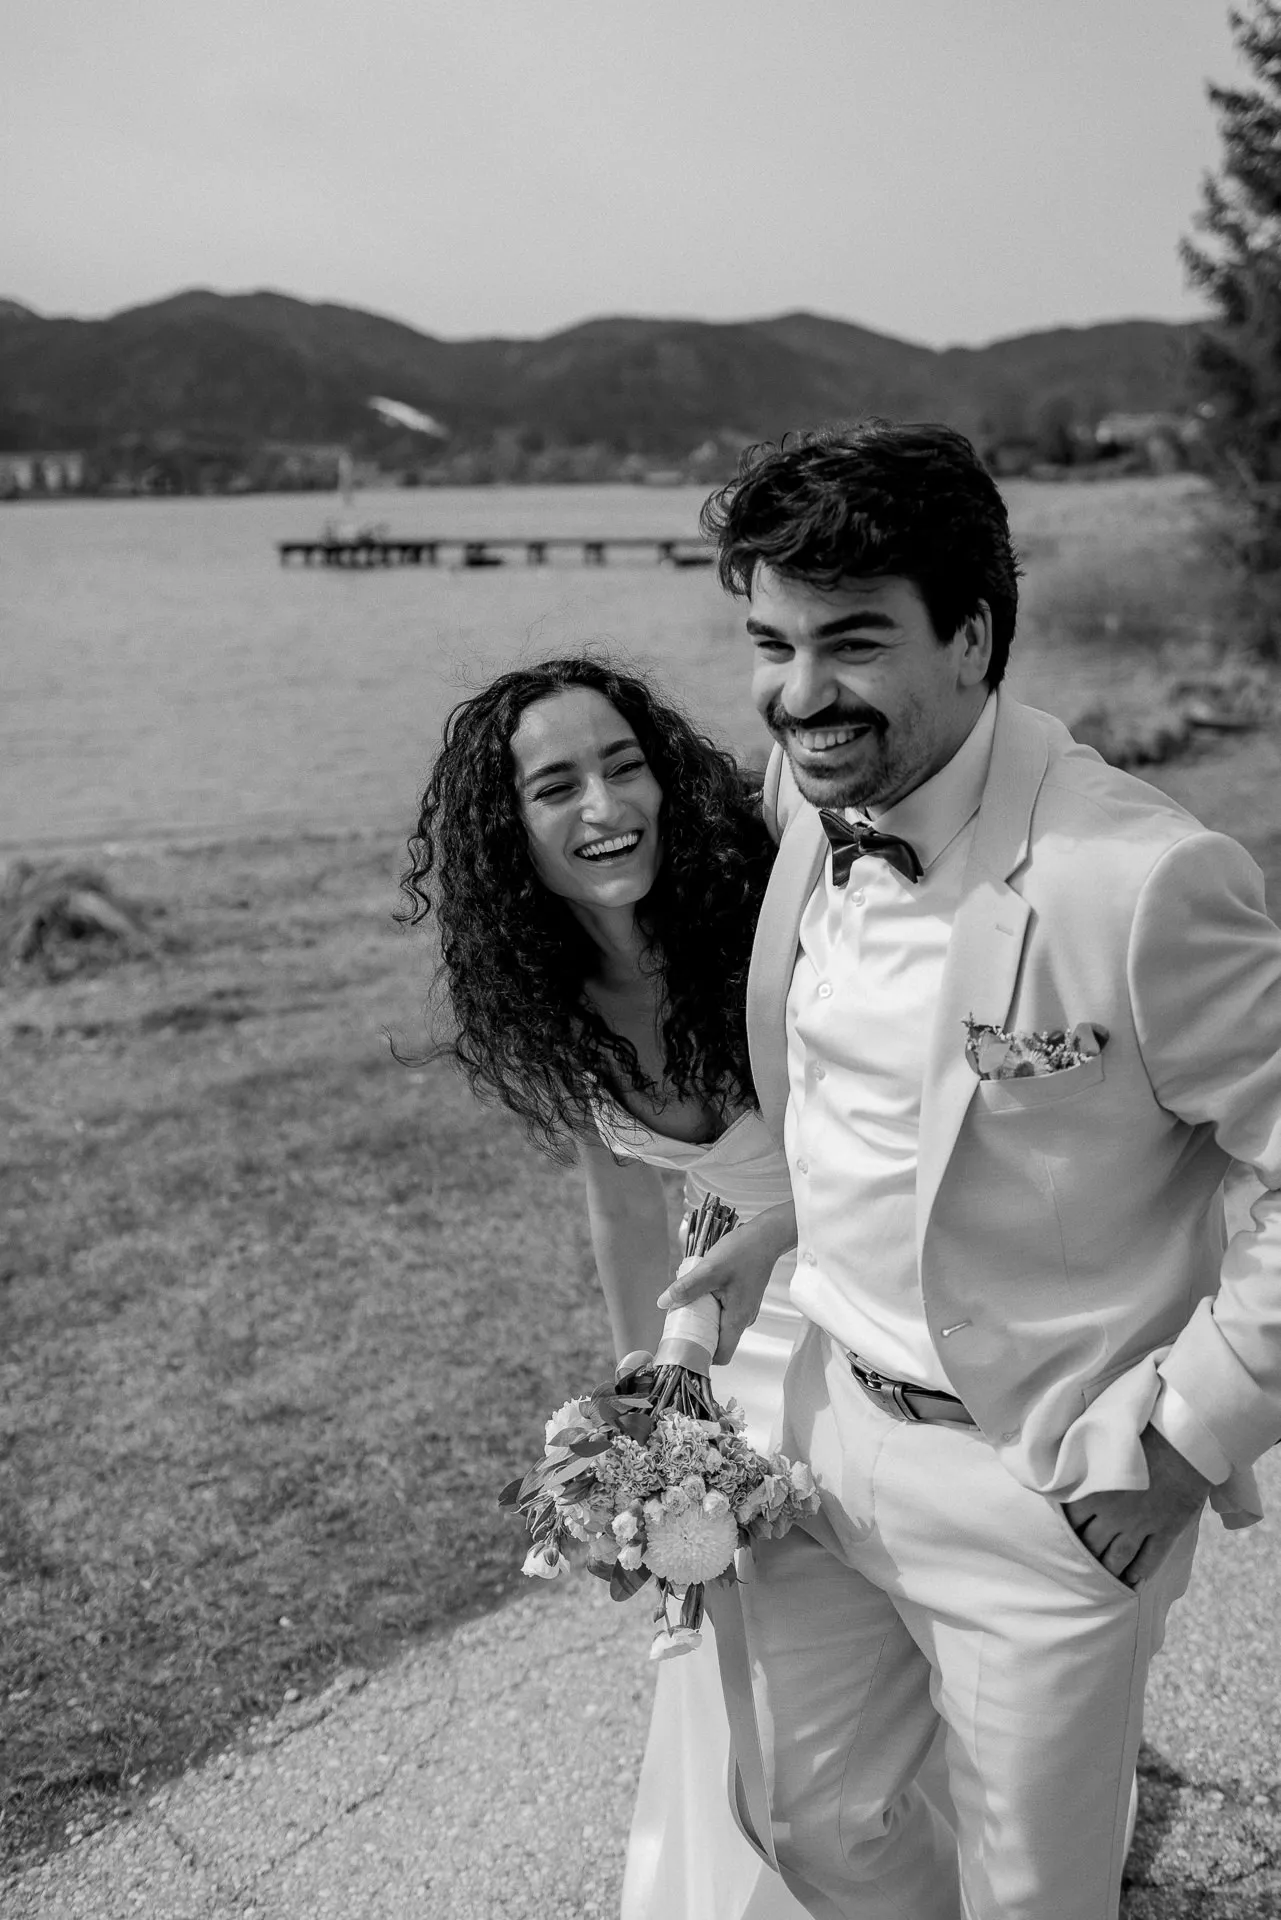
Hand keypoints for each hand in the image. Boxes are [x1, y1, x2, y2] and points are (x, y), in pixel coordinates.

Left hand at [656, 1201, 795, 1362]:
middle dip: (696, 1334)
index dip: (701, 1355)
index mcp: (737, 1320)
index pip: (721, 1355)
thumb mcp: (710, 1270)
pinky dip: (709, 1307)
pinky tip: (700, 1291)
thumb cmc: (742, 1252)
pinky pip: (723, 1312)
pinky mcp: (742, 1299)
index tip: (683, 1345)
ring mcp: (744, 1310)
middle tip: (677, 1321)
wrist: (766, 1236)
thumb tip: (663, 1303)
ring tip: (686, 1303)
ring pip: (719, 1325)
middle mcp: (743, 1320)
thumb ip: (686, 1288)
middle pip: (717, 1341)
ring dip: (702, 1318)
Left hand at [1061, 1424, 1212, 1588]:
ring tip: (1105, 1579)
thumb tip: (1071, 1470)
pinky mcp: (1167, 1530)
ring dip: (1110, 1570)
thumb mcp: (1107, 1447)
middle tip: (1080, 1566)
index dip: (1068, 1531)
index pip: (1072, 1521)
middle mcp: (1115, 1514)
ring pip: (1119, 1557)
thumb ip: (1089, 1467)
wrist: (1184, 1440)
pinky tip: (1133, 1579)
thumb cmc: (1142, 1434)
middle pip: (1092, 1545)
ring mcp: (1141, 1525)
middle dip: (1086, 1556)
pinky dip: (1140, 1571)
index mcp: (1095, 1491)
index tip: (1064, 1537)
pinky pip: (1150, 1558)